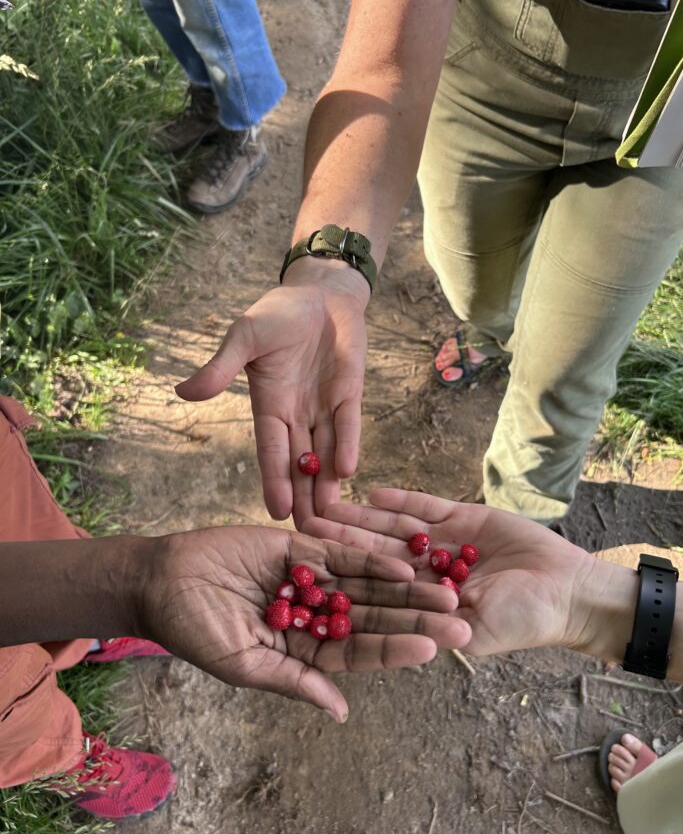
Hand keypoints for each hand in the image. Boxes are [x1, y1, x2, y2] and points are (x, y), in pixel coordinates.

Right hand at [140, 523, 469, 720]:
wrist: (162, 580)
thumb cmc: (195, 631)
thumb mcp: (244, 664)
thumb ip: (294, 681)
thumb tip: (340, 713)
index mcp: (304, 652)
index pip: (359, 654)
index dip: (394, 651)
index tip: (431, 651)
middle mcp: (316, 618)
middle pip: (374, 619)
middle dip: (415, 620)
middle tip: (459, 622)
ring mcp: (311, 581)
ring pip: (367, 587)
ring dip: (406, 589)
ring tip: (447, 591)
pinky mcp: (301, 548)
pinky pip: (343, 555)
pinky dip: (372, 560)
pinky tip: (404, 565)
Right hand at [176, 265, 368, 527]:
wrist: (321, 295)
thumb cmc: (277, 314)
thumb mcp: (245, 336)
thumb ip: (221, 366)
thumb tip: (183, 392)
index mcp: (268, 406)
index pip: (270, 452)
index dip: (274, 481)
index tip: (275, 513)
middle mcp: (296, 416)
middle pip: (299, 465)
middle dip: (302, 499)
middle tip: (307, 538)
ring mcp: (324, 408)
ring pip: (324, 455)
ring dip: (326, 486)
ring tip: (330, 520)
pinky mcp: (350, 396)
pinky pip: (348, 426)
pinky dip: (347, 446)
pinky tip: (346, 473)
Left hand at [303, 489, 597, 657]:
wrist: (566, 589)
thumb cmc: (524, 620)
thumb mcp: (476, 631)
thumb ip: (437, 628)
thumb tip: (395, 636)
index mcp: (420, 603)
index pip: (373, 590)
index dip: (341, 580)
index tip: (307, 573)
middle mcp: (424, 572)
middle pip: (373, 553)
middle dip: (339, 540)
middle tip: (301, 525)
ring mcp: (442, 542)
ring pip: (393, 528)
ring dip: (360, 517)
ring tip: (326, 502)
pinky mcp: (462, 517)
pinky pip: (426, 507)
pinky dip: (401, 502)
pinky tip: (372, 492)